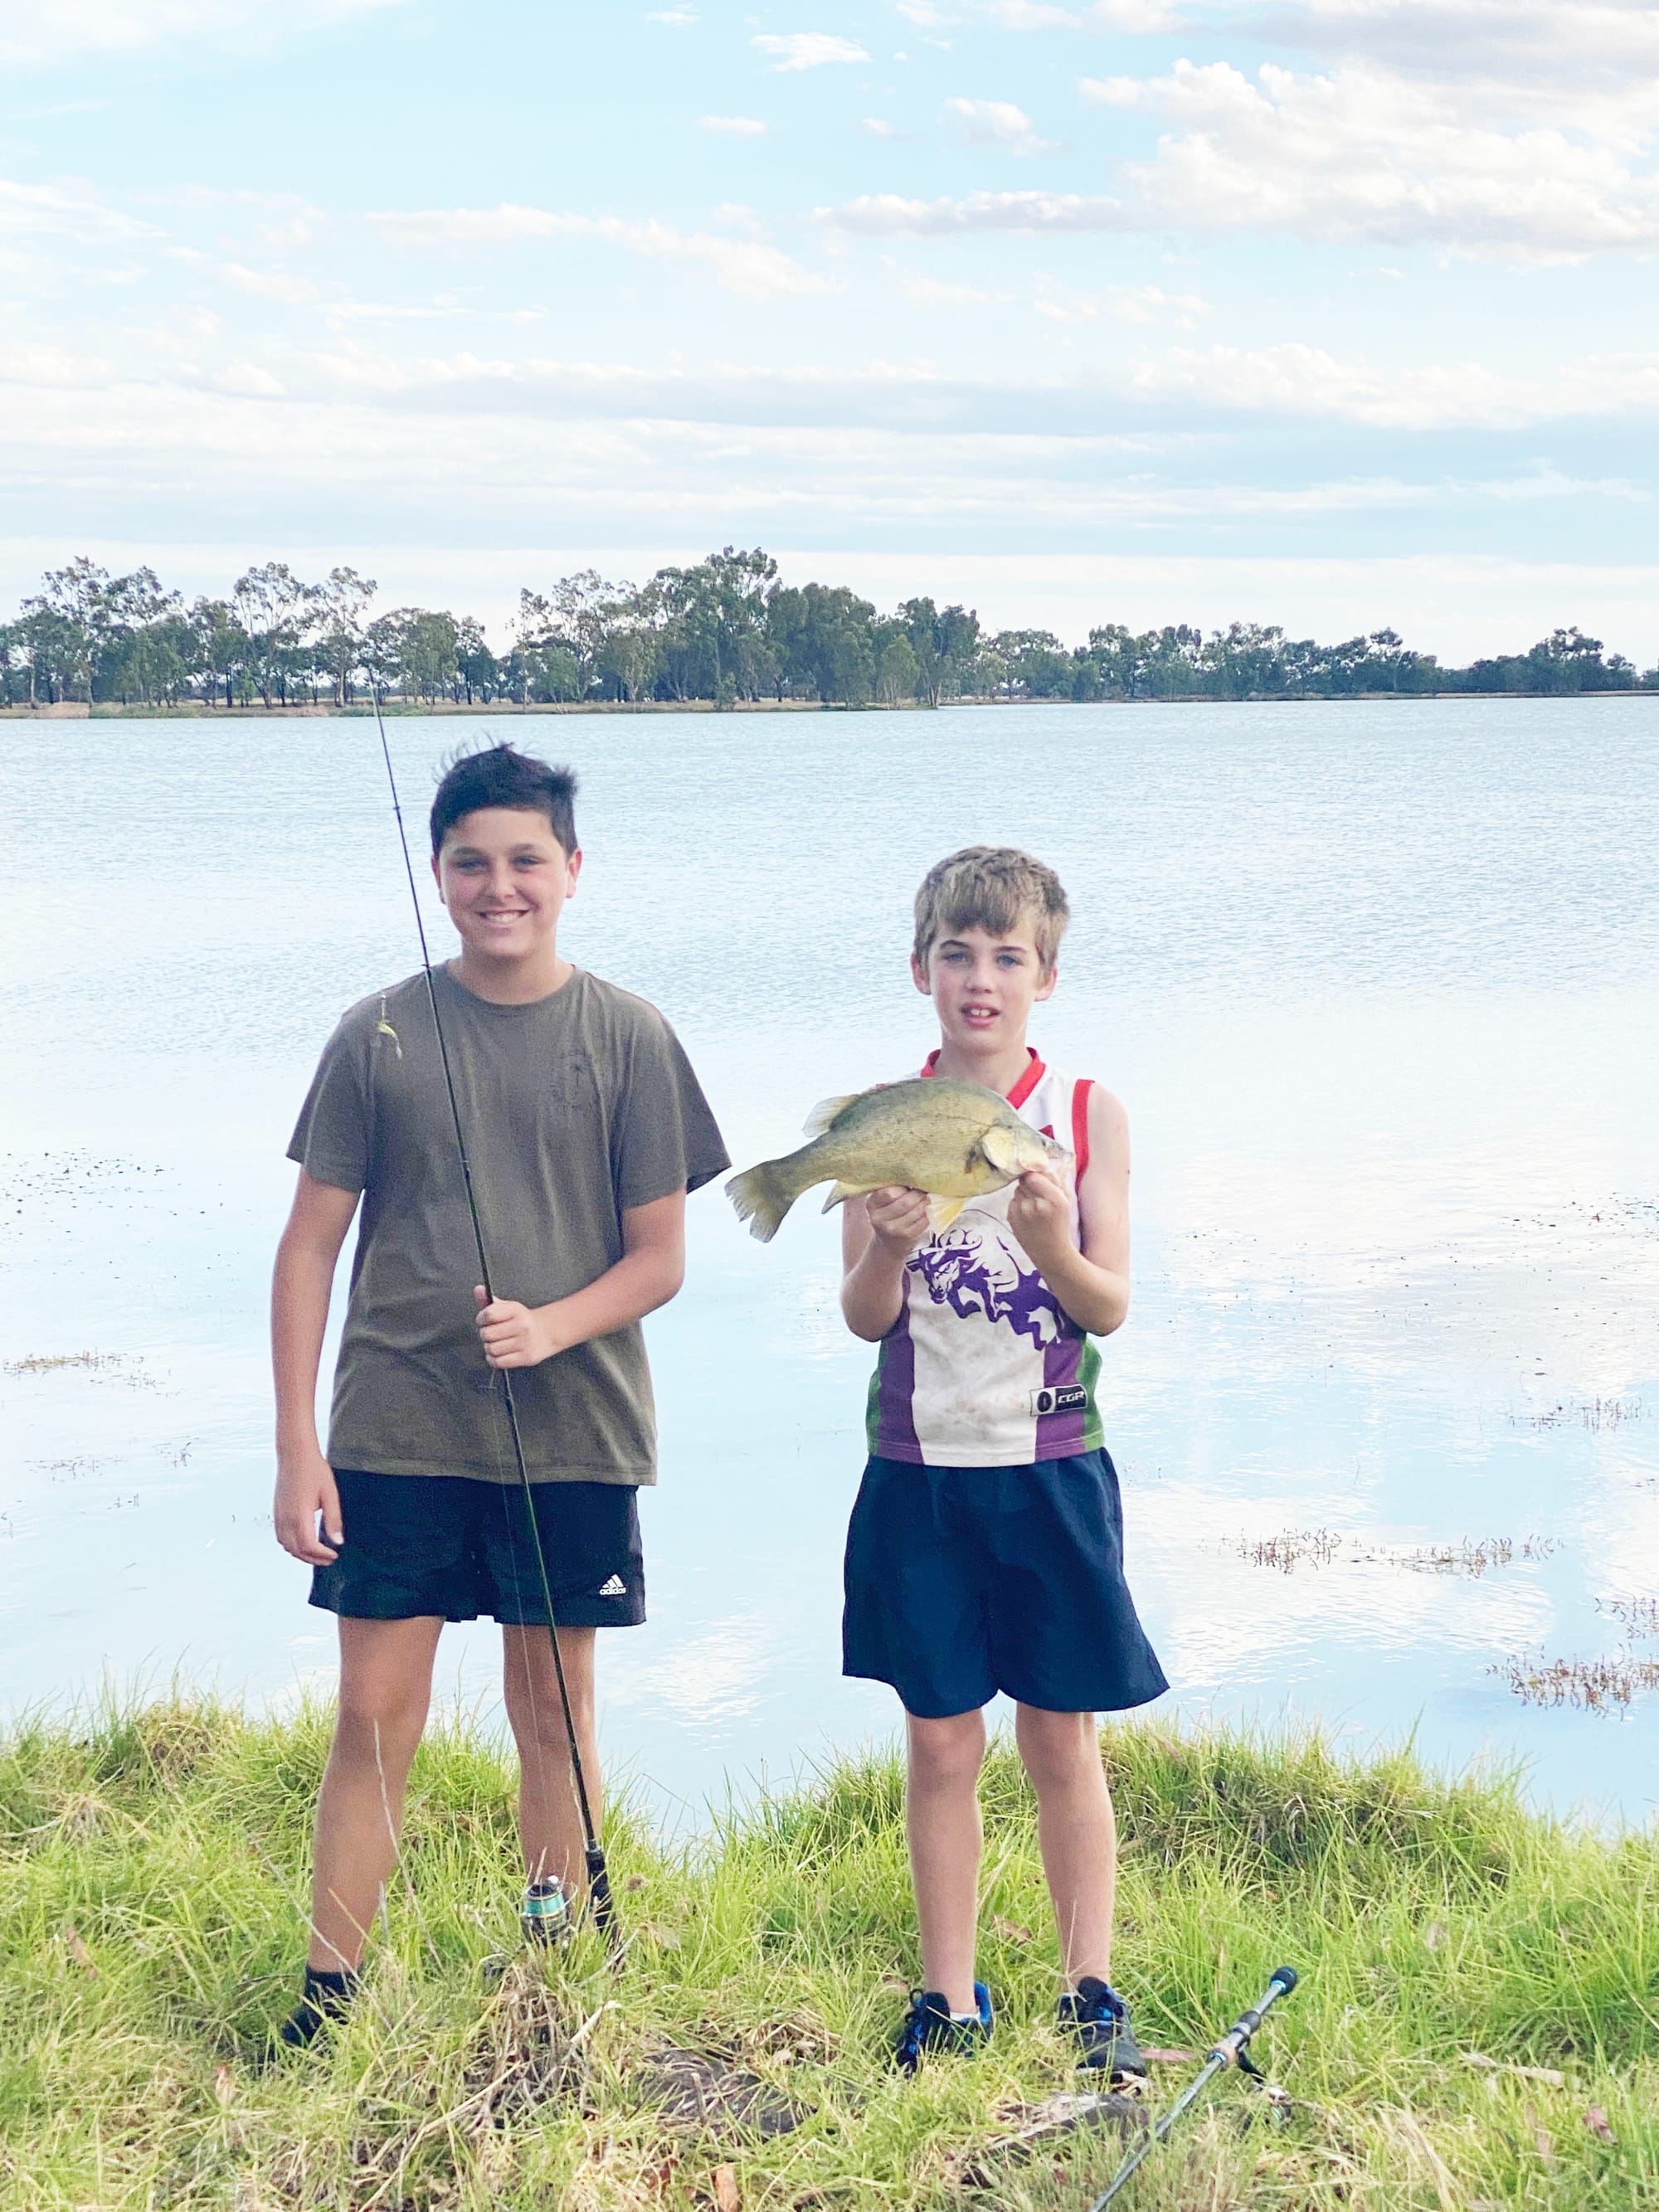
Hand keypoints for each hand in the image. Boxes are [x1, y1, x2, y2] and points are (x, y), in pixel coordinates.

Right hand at [273, 1446, 342, 1564]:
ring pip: (286, 1546)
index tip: (334, 1555)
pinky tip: (303, 1542)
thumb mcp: (330, 1494)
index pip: (308, 1546)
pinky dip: (292, 1545)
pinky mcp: (277, 1512)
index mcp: (300, 1515)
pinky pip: (281, 1536)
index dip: (321, 1555)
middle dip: (313, 1559)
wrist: (295, 1455)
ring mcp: (279, 1516)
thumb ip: (333, 1519)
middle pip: (296, 1550)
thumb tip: (337, 1541)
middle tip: (328, 1559)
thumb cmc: (313, 1470)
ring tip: (317, 1553)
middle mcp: (286, 1518)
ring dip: (301, 1554)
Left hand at [474, 1285, 561, 1368]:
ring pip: (491, 1349)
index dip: (481, 1319)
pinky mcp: (526, 1357)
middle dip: (485, 1335)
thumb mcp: (508, 1307)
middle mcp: (522, 1325)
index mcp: (516, 1310)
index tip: (483, 1321)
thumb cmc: (523, 1320)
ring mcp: (525, 1342)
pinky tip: (498, 1353)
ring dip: (489, 1348)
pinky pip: (498, 1362)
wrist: (548, 1331)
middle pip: (487, 1334)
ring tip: (496, 1343)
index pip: (489, 1315)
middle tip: (491, 1334)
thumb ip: (489, 1301)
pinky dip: (493, 1359)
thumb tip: (478, 1290)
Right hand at [865, 1184, 929, 1255]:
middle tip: (923, 1191)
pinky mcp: (906, 1237)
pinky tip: (925, 1212)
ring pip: (916, 1212)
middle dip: (918, 1194)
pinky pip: (923, 1222)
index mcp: (872, 1203)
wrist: (888, 1243)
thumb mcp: (883, 1201)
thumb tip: (916, 1174)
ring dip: (925, 1203)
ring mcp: (893, 1229)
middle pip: (906, 1202)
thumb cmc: (889, 1214)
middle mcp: (879, 1218)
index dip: (904, 1186)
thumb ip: (893, 1188)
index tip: (911, 1182)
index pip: (890, 1192)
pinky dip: (927, 1214)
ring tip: (925, 1200)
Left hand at [1007, 1165, 1072, 1270]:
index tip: (1039, 1176)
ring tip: (1034, 1205)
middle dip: (1030, 1183)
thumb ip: (1057, 1181)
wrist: (1049, 1251)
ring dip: (1024, 1193)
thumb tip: (1045, 1164)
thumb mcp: (1067, 1201)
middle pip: (1024, 1181)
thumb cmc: (1060, 1225)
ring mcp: (1021, 1213)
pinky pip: (1012, 1201)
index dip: (1035, 1174)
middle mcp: (1036, 1205)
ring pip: (1017, 1190)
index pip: (1034, 1175)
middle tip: (1038, 1192)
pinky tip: (1027, 1213)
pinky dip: (1018, 1203)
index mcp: (1054, 1200)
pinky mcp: (1010, 1218)